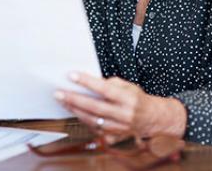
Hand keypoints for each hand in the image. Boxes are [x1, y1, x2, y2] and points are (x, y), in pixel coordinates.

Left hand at [55, 73, 186, 139]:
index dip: (87, 82)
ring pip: (92, 120)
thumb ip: (110, 83)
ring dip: (74, 110)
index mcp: (128, 99)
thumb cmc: (137, 99)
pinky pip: (94, 129)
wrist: (152, 120)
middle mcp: (124, 115)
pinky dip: (82, 120)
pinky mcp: (114, 137)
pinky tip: (73, 111)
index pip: (105, 89)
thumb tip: (90, 81)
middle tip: (58, 92)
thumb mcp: (128, 86)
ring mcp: (119, 128)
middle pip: (94, 107)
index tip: (72, 75)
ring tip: (62, 101)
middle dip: (74, 99)